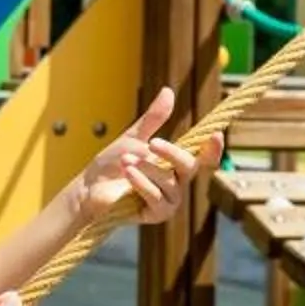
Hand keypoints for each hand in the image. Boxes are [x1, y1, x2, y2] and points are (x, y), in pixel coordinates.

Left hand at [73, 86, 222, 227]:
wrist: (89, 188)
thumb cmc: (112, 164)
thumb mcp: (133, 137)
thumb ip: (153, 119)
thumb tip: (169, 91)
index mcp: (176, 163)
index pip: (203, 157)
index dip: (213, 149)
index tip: (215, 134)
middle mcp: (178, 182)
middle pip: (190, 166)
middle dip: (172, 153)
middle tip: (153, 143)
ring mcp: (170, 200)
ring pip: (170, 181)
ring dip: (146, 168)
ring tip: (125, 160)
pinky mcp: (158, 214)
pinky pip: (157, 197)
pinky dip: (142, 183)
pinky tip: (128, 173)